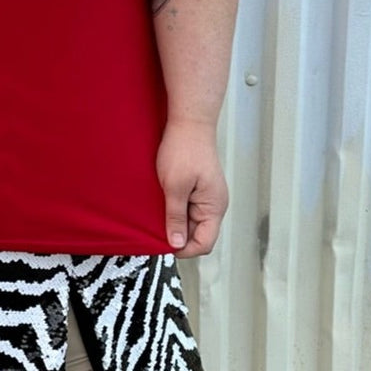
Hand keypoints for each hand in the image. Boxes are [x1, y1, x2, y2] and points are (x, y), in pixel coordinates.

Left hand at [156, 119, 227, 257]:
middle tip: (156, 227)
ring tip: (158, 212)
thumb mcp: (175, 187)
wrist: (189, 121)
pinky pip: (188, 207)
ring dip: (175, 220)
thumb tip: (177, 244)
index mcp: (214, 207)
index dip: (184, 249)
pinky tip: (162, 201)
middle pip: (198, 234)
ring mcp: (207, 195)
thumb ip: (176, 217)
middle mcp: (214, 204)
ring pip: (191, 221)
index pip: (204, 243)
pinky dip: (175, 208)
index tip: (163, 243)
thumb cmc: (184, 150)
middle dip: (178, 234)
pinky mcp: (198, 187)